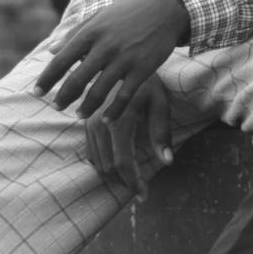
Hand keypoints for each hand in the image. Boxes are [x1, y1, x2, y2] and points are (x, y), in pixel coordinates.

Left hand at [35, 0, 191, 115]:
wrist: (166, 7)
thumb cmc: (128, 12)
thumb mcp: (99, 16)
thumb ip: (74, 33)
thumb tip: (51, 50)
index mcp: (92, 32)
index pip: (62, 60)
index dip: (47, 79)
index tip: (36, 92)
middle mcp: (106, 46)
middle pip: (77, 79)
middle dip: (63, 97)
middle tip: (56, 107)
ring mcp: (125, 58)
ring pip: (100, 91)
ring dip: (87, 107)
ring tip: (79, 115)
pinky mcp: (144, 69)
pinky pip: (125, 95)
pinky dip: (114, 110)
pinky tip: (106, 119)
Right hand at [83, 75, 174, 194]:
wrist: (119, 58)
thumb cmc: (145, 79)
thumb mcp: (159, 101)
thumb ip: (161, 132)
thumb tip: (167, 162)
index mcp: (118, 121)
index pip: (123, 163)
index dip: (133, 183)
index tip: (144, 196)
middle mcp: (98, 125)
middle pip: (108, 167)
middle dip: (125, 183)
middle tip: (141, 190)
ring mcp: (89, 124)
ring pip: (98, 163)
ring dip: (115, 176)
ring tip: (132, 180)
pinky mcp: (85, 123)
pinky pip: (91, 153)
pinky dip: (105, 164)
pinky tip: (119, 166)